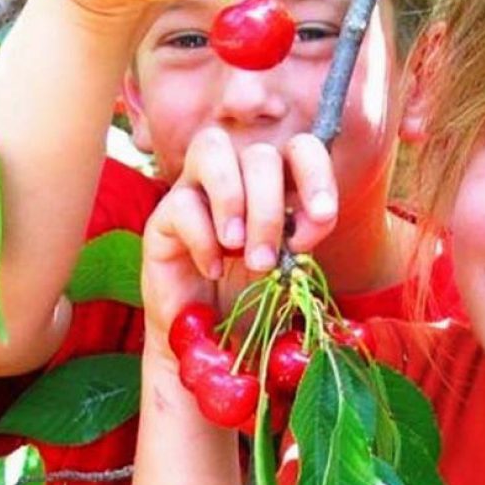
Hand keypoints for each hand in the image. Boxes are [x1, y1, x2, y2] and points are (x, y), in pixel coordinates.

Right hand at [141, 128, 338, 352]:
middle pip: (258, 154)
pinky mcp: (162, 217)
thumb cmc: (250, 295)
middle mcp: (235, 175)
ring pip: (211, 148)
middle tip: (266, 260)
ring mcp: (194, 189)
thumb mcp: (289, 264)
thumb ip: (304, 233)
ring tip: (236, 247)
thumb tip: (315, 216)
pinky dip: (203, 238)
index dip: (315, 173)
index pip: (300, 147)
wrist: (206, 337)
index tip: (322, 216)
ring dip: (232, 199)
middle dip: (269, 208)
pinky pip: (181, 202)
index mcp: (274, 182)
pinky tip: (212, 269)